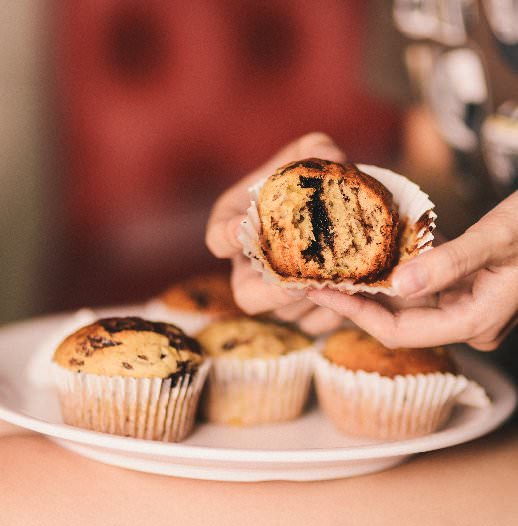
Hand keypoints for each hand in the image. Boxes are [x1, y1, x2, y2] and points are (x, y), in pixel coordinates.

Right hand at [206, 132, 345, 333]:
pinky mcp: (304, 312)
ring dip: (311, 302)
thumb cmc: (310, 182)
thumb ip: (314, 151)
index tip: (239, 230)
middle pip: (247, 295)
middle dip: (273, 292)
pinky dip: (334, 313)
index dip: (226, 238)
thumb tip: (328, 157)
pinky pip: (313, 325)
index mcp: (238, 228)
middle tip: (300, 281)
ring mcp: (276, 294)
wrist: (336, 211)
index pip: (218, 239)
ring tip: (340, 284)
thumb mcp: (308, 156)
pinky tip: (355, 292)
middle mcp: (251, 267)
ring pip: (285, 314)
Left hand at [308, 191, 517, 349]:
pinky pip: (421, 289)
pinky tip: (369, 262)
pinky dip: (394, 276)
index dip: (357, 316)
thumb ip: (449, 263)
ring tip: (332, 273)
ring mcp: (466, 307)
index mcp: (475, 321)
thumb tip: (397, 284)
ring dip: (371, 290)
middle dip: (356, 303)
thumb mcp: (496, 239)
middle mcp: (468, 322)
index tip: (322, 295)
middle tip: (315, 282)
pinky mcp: (465, 289)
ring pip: (406, 306)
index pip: (400, 332)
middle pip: (398, 321)